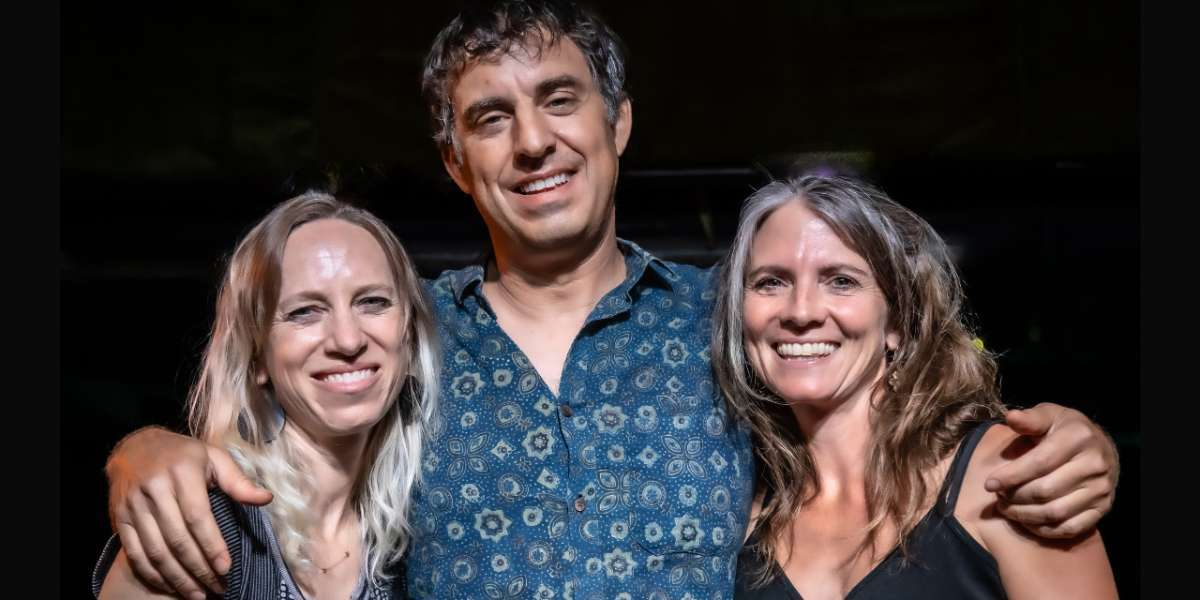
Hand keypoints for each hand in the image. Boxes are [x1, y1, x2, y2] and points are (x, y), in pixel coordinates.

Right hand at [106, 427, 272, 599]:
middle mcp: (155, 489)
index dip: (212, 545)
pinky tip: (170, 586)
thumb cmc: (184, 455)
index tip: (226, 568)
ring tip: (198, 595)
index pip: (198, 517)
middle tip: (217, 588)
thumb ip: (239, 481)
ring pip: (156, 551)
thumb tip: (266, 499)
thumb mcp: (214, 458)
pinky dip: (153, 575)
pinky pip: (135, 554)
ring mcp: (134, 506)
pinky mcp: (121, 519)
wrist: (134, 448)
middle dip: (199, 568)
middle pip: (177, 539)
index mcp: (183, 472)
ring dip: (177, 578)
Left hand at [984, 403, 1118, 538]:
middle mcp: (1094, 465)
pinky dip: (1044, 530)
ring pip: (1055, 512)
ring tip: (1006, 508)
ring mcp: (1100, 490)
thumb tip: (1010, 417)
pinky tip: (1026, 521)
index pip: (1039, 462)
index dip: (1011, 476)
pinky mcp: (1103, 509)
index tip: (989, 484)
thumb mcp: (1050, 415)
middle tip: (998, 496)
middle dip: (1014, 496)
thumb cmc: (1066, 429)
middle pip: (1045, 490)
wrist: (1102, 447)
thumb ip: (1030, 419)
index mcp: (1078, 437)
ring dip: (1024, 515)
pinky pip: (1070, 528)